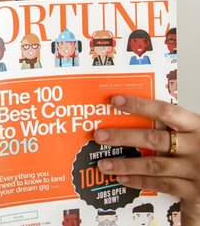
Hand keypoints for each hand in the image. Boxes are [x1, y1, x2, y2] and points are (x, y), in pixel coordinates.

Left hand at [94, 95, 199, 224]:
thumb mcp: (193, 130)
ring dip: (125, 164)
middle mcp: (196, 146)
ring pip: (154, 165)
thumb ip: (171, 123)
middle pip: (154, 139)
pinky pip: (162, 185)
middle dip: (123, 137)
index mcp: (195, 125)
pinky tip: (122, 178)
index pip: (164, 110)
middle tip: (100, 135)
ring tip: (103, 163)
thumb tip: (130, 108)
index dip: (139, 104)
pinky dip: (139, 181)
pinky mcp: (195, 190)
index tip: (115, 100)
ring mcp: (195, 169)